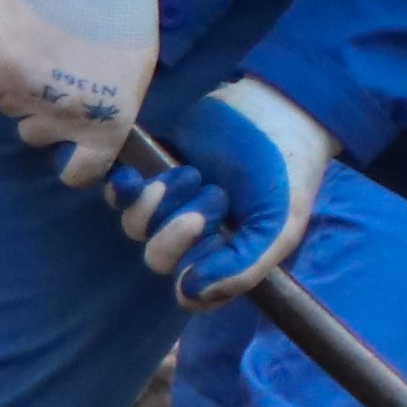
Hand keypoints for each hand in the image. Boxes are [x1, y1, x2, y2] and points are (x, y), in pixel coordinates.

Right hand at [0, 0, 161, 187]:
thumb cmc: (124, 14)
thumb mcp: (136, 73)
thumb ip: (111, 105)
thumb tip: (93, 120)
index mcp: (106, 124)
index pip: (81, 172)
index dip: (73, 162)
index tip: (69, 149)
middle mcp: (63, 119)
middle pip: (35, 134)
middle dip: (40, 112)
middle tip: (51, 76)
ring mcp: (26, 97)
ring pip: (8, 108)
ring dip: (17, 86)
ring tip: (36, 49)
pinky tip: (12, 44)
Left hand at [113, 79, 330, 300]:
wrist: (276, 111)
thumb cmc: (286, 174)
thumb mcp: (279, 228)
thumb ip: (242, 268)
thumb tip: (186, 294)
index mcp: (225, 260)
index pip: (191, 291)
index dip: (192, 273)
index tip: (212, 241)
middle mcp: (194, 239)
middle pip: (158, 257)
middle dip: (177, 232)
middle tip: (214, 195)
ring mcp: (170, 206)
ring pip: (137, 226)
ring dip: (159, 204)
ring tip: (192, 174)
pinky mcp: (153, 172)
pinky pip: (120, 195)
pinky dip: (122, 190)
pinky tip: (133, 179)